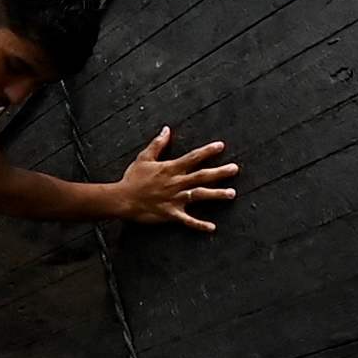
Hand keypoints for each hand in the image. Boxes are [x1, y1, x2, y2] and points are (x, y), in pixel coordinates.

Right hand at [112, 129, 235, 228]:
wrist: (122, 199)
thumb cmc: (132, 178)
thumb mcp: (144, 158)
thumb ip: (158, 144)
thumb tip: (167, 129)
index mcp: (170, 168)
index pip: (193, 157)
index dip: (207, 151)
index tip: (221, 146)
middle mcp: (176, 183)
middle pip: (202, 176)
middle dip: (220, 172)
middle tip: (235, 169)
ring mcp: (174, 199)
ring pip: (199, 195)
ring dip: (216, 194)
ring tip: (232, 193)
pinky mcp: (171, 214)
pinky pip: (187, 220)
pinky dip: (199, 224)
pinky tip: (212, 227)